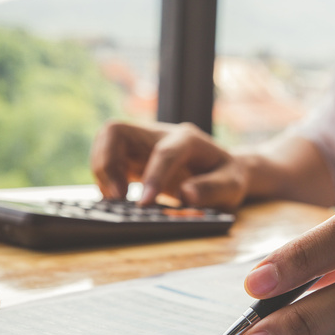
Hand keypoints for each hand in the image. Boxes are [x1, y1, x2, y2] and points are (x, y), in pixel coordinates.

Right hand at [91, 121, 248, 209]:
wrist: (222, 171)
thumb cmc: (228, 178)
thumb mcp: (232, 186)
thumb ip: (213, 190)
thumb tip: (187, 195)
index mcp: (189, 140)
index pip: (164, 152)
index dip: (153, 176)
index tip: (144, 204)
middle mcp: (161, 135)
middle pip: (117, 130)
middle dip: (107, 162)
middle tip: (117, 197)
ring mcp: (143, 144)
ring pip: (105, 141)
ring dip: (101, 171)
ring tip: (115, 200)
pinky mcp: (133, 157)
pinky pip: (106, 158)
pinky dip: (104, 179)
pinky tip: (116, 200)